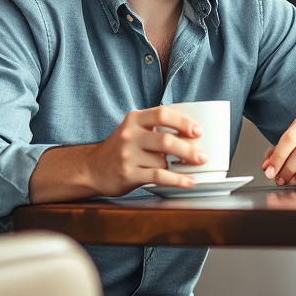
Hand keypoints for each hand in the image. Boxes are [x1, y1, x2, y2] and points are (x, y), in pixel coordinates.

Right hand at [85, 106, 208, 194]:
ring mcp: (127, 155)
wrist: (92, 169)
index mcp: (134, 119)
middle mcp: (130, 135)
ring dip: (177, 167)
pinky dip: (178, 180)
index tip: (198, 132)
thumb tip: (192, 134)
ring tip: (188, 170)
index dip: (183, 122)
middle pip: (166, 140)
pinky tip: (189, 182)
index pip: (163, 114)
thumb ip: (156, 127)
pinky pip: (159, 177)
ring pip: (163, 161)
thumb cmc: (121, 149)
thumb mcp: (134, 130)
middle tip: (203, 157)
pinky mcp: (128, 174)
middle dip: (189, 150)